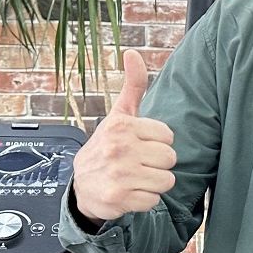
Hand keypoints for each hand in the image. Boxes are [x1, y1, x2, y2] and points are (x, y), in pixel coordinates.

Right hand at [70, 51, 177, 221]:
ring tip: (135, 178)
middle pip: (170, 159)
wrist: (82, 186)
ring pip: (166, 180)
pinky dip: (144, 200)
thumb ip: (133, 85)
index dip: (158, 143)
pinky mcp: (119, 197)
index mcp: (122, 125)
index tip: (141, 145)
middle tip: (138, 164)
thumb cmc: (106, 147)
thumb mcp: (119, 115)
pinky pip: (154, 200)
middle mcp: (119, 148)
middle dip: (158, 164)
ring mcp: (119, 174)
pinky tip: (130, 192)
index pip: (168, 136)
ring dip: (154, 183)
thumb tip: (133, 52)